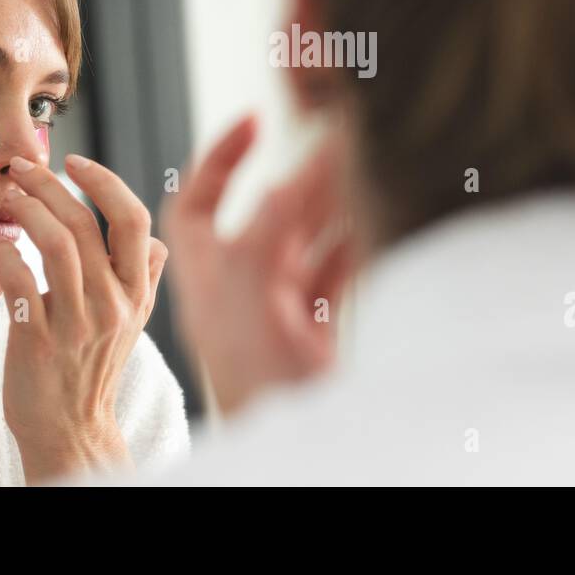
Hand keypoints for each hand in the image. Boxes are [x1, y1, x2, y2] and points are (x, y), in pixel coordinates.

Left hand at [0, 154, 166, 483]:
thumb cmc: (93, 369)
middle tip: (20, 168)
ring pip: (56, 246)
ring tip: (6, 197)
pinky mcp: (37, 343)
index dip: (104, 181)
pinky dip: (5, 255)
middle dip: (50, 185)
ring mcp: (77, 325)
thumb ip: (145, 278)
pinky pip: (20, 285)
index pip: (134, 218)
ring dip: (27, 211)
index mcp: (137, 291)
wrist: (69, 430)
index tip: (74, 160)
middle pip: (87, 224)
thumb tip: (159, 240)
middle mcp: (113, 304)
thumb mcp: (134, 323)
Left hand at [163, 115, 354, 416]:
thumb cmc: (260, 389)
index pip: (196, 204)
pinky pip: (337, 271)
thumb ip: (267, 232)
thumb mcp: (255, 298)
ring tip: (362, 169)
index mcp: (209, 281)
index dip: (219, 156)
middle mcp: (240, 289)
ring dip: (335, 202)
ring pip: (307, 238)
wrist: (295, 456)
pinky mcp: (317, 329)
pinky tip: (378, 221)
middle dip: (301, 174)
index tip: (253, 119)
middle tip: (337, 138)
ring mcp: (280, 309)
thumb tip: (289, 173)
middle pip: (264, 213)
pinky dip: (356, 242)